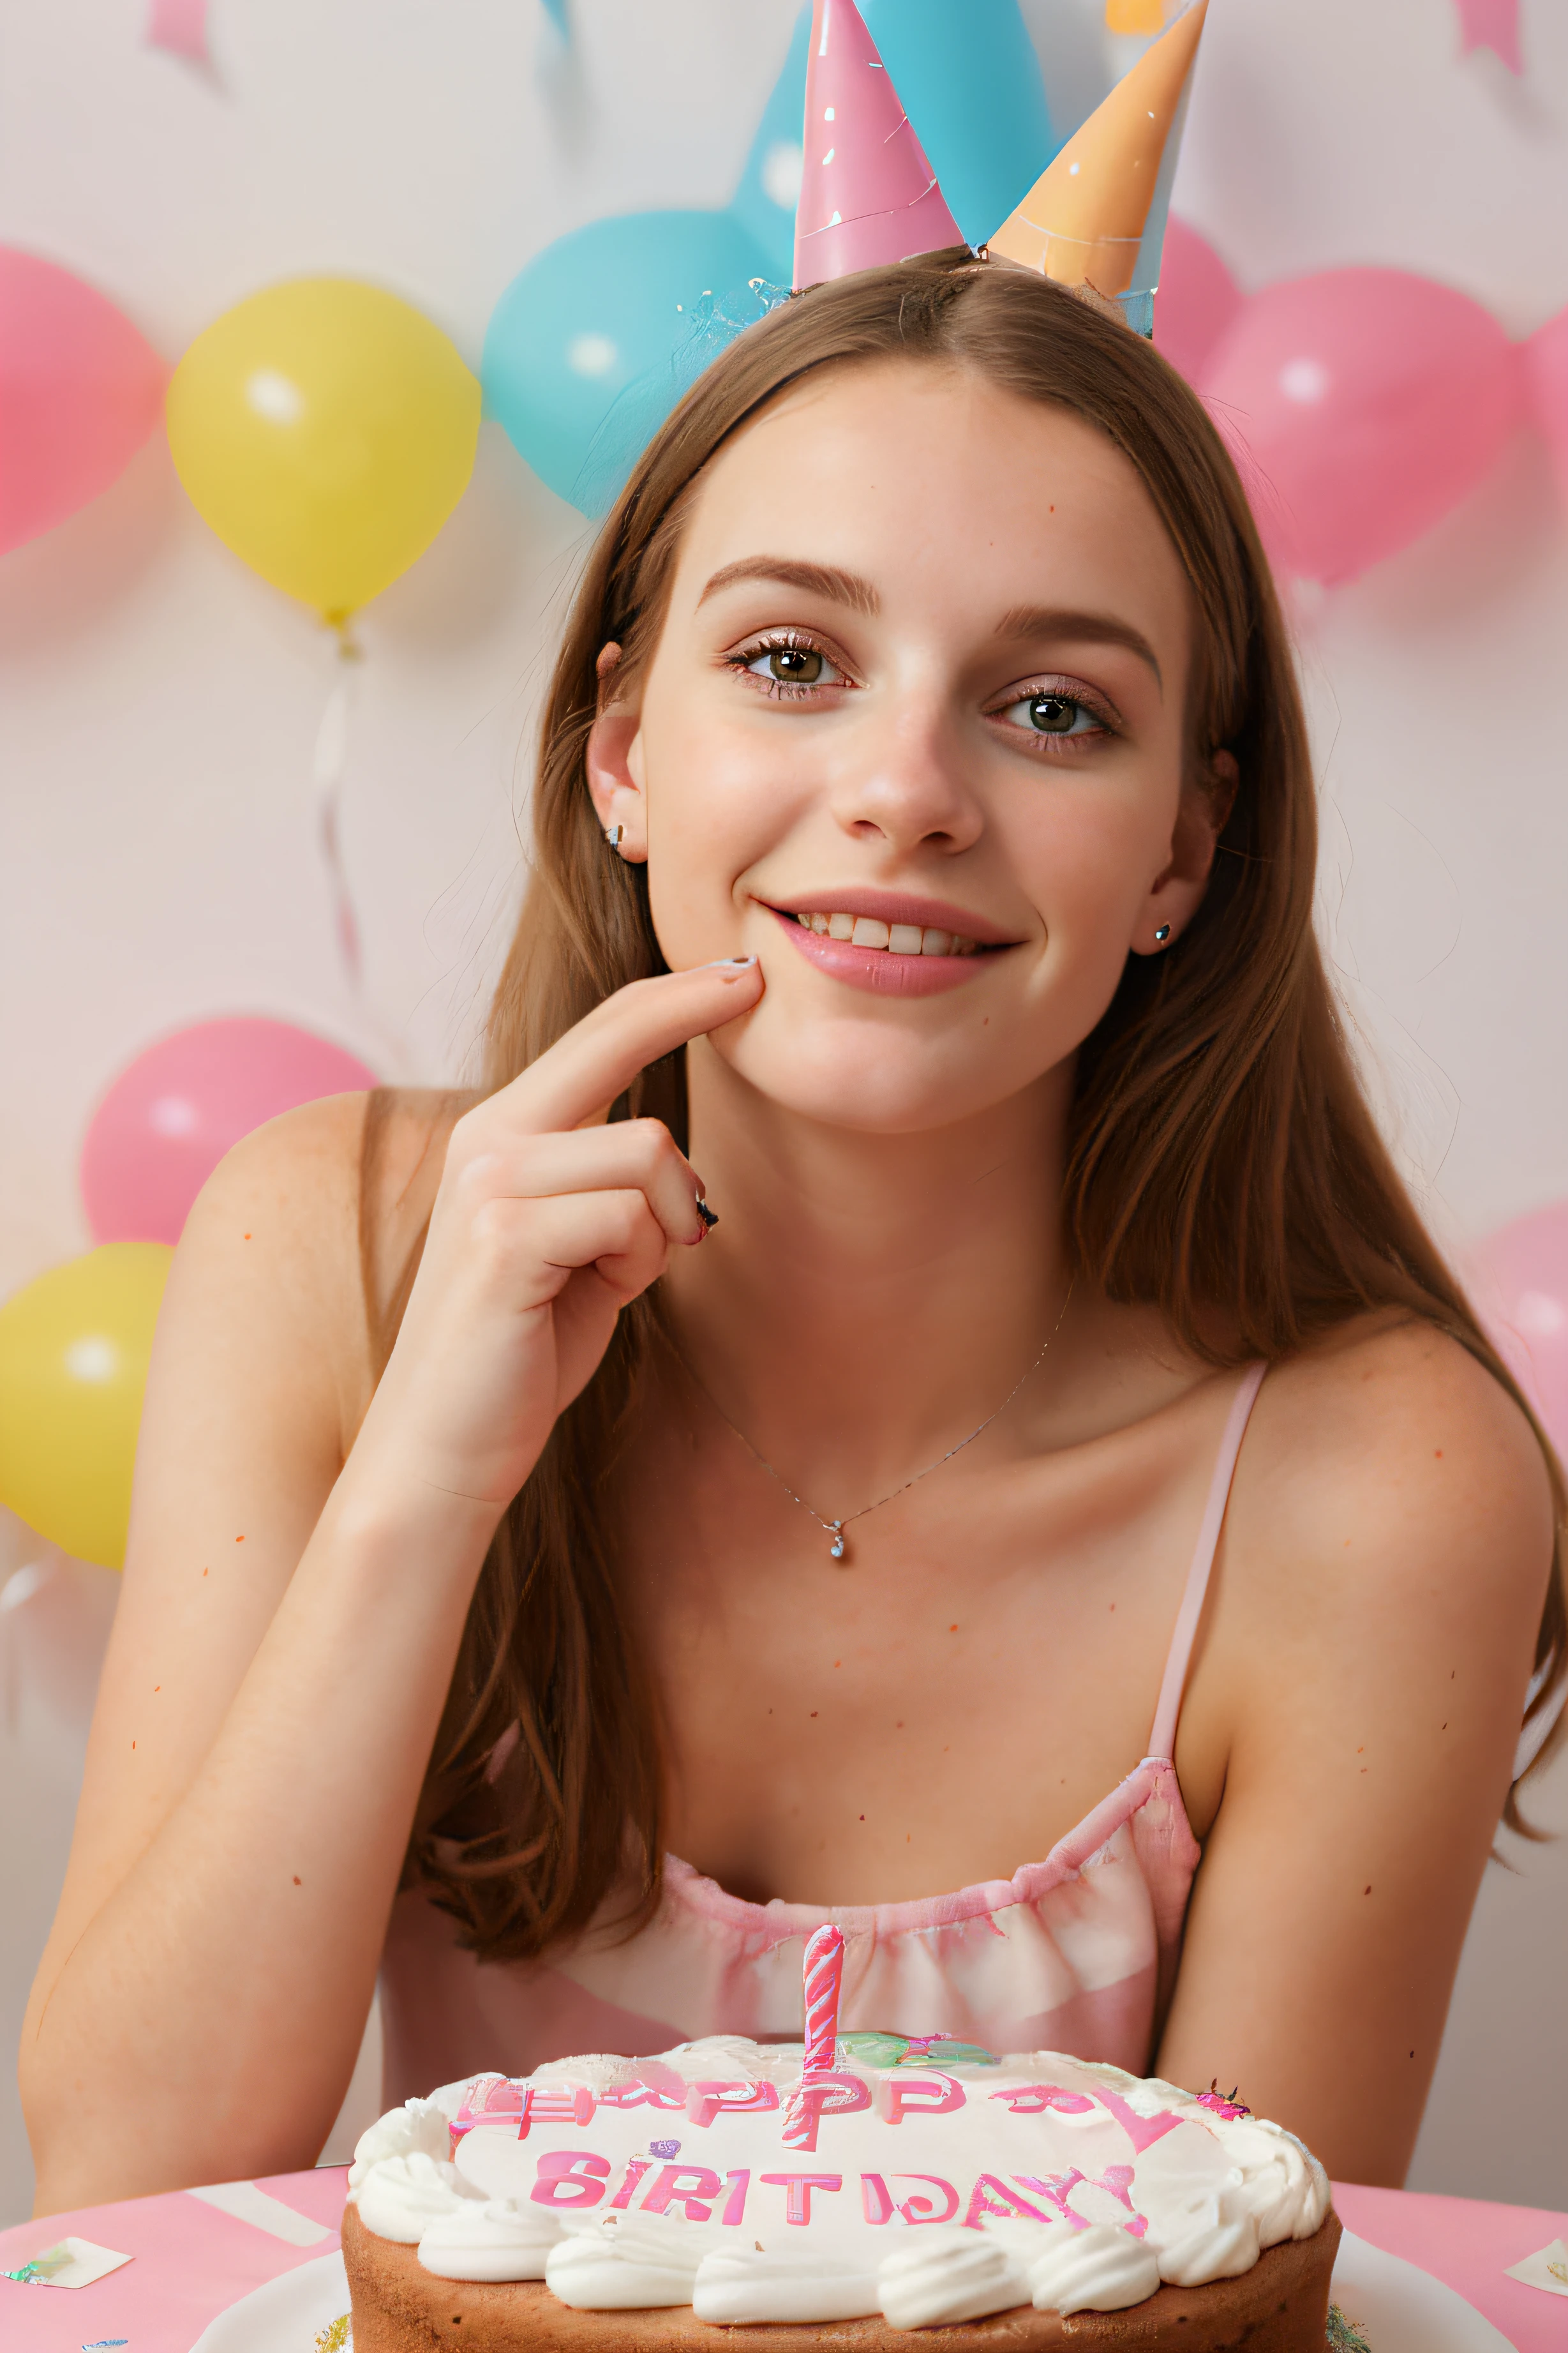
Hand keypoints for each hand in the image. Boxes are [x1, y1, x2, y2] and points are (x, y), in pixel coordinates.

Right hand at [352, 961, 761, 1514]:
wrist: (443, 1450)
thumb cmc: (517, 1355)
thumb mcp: (573, 1251)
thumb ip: (606, 1190)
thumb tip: (675, 1164)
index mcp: (499, 1133)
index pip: (597, 1034)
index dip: (671, 995)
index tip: (739, 972)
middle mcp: (487, 1138)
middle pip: (616, 1041)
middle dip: (693, 1011)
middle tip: (755, 986)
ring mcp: (491, 1182)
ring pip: (649, 1153)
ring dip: (663, 1225)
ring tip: (613, 1277)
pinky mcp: (506, 1236)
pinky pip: (631, 1215)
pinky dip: (639, 1263)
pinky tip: (599, 1297)